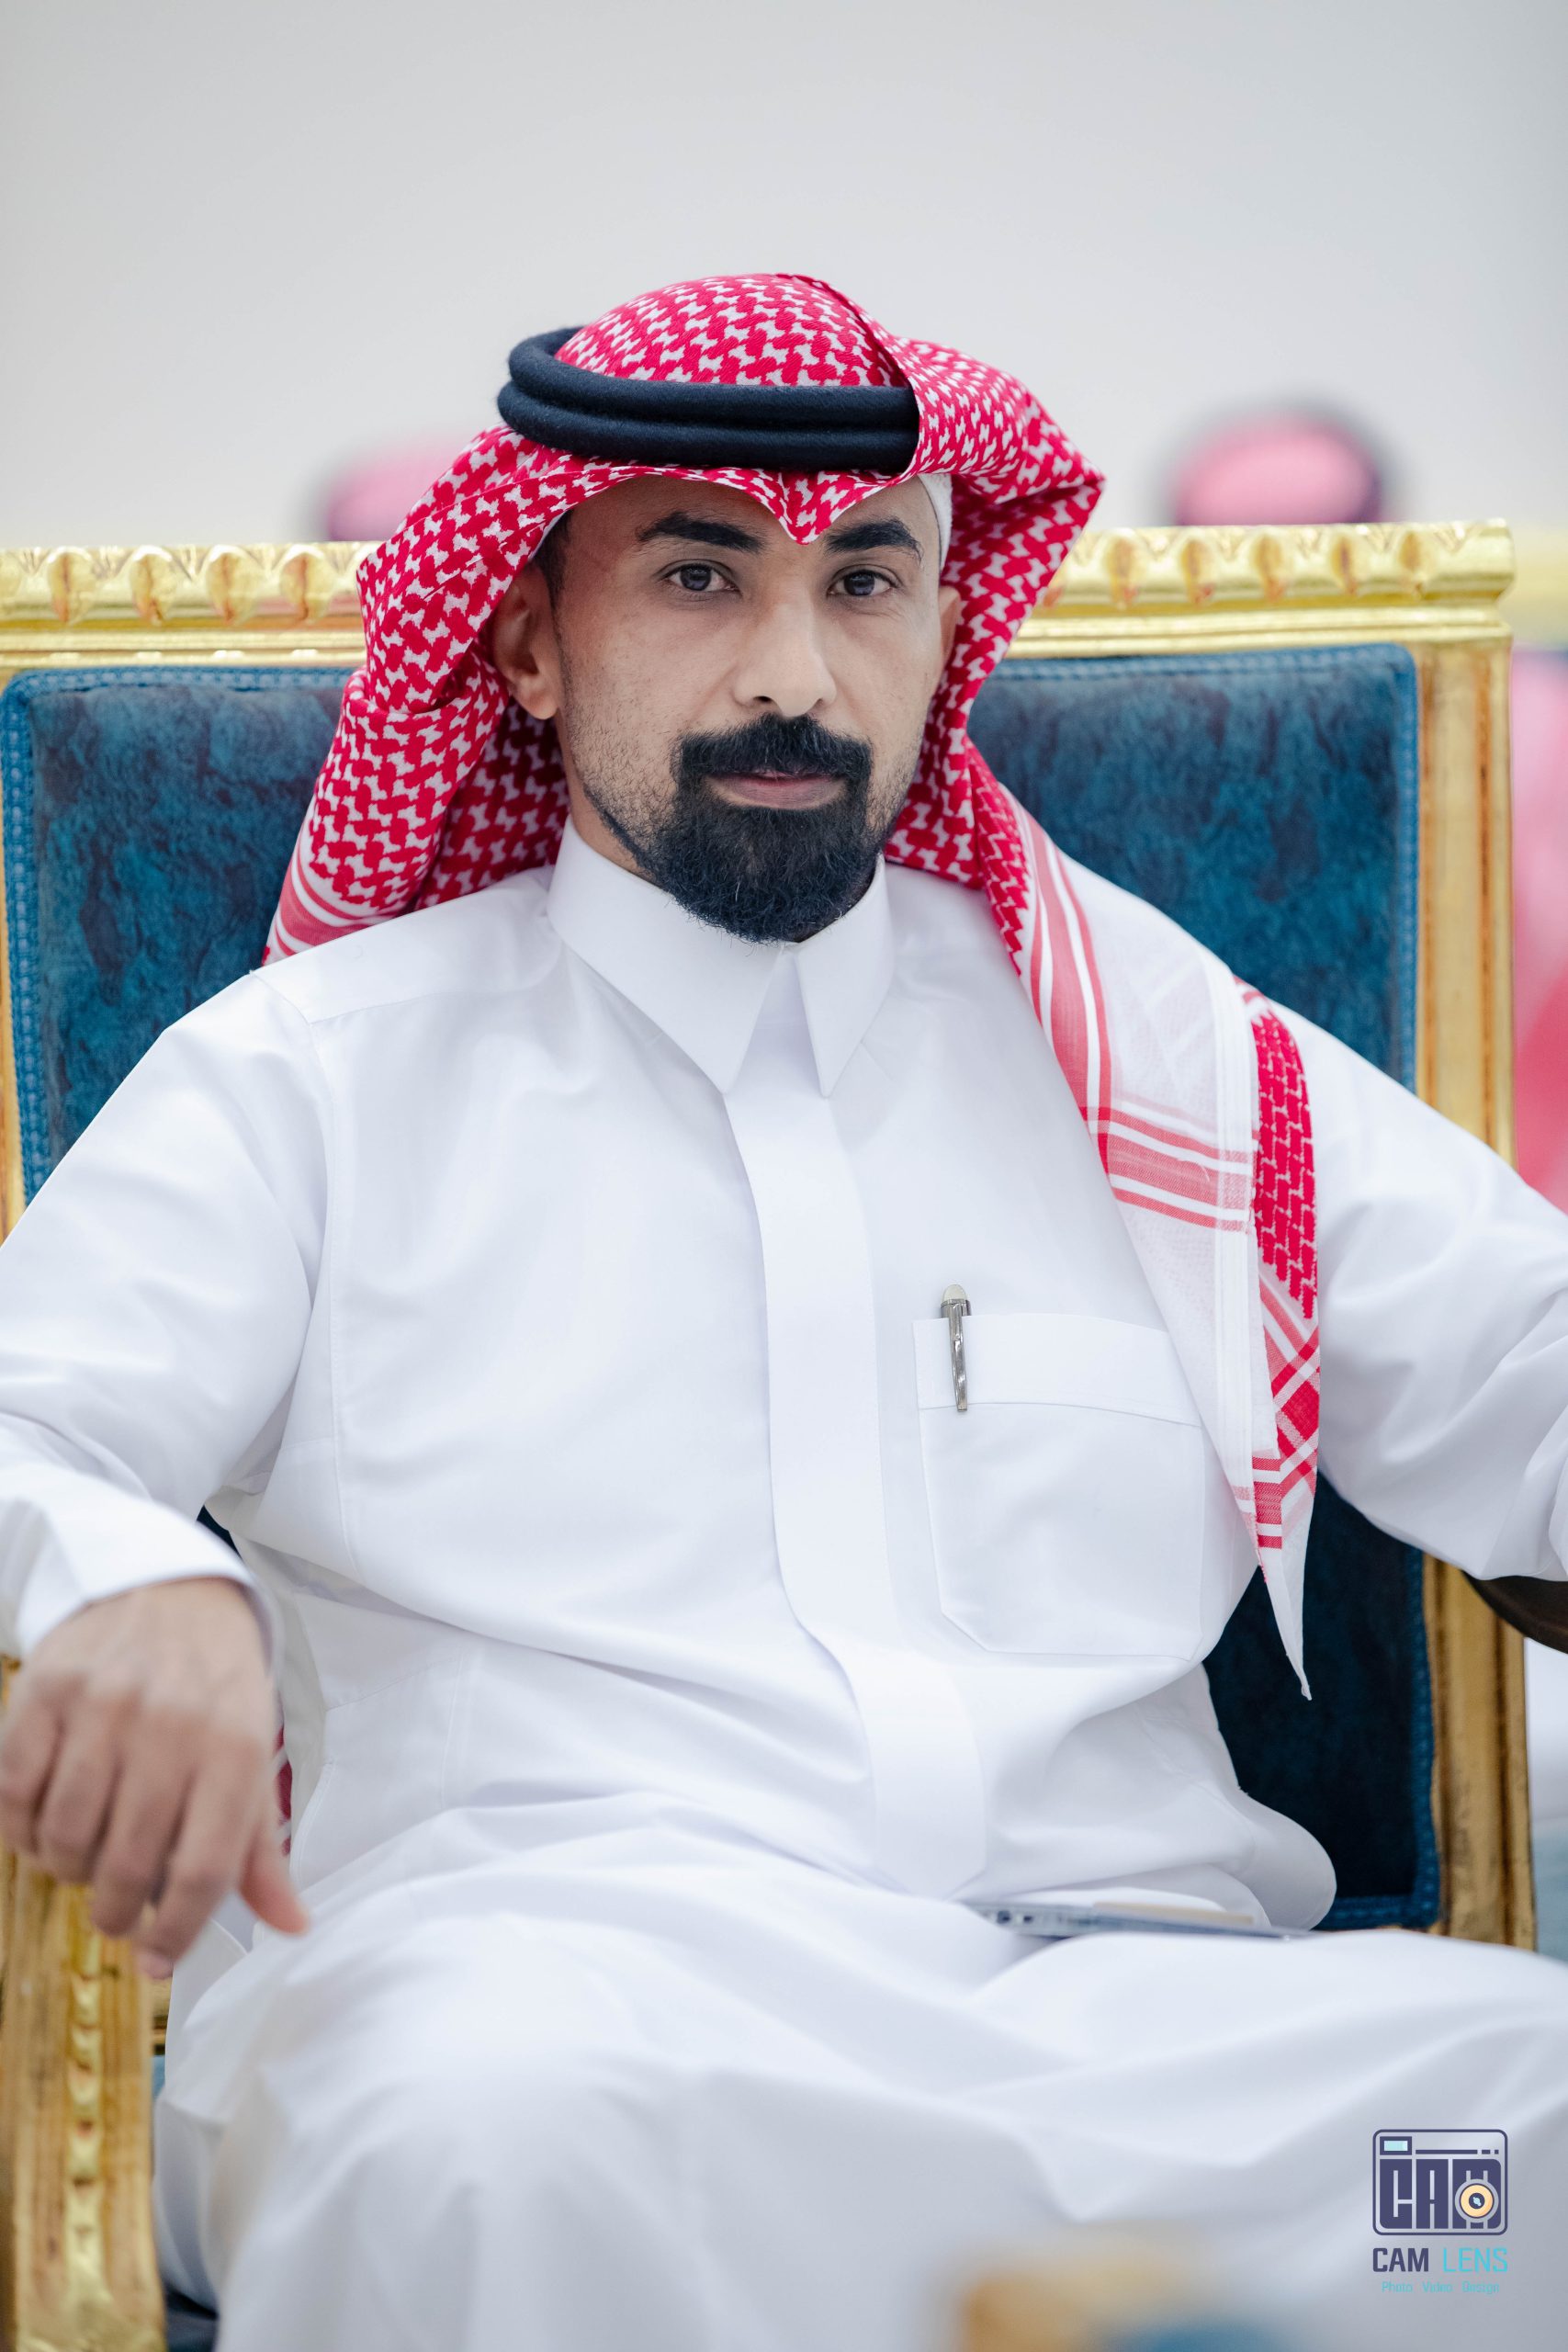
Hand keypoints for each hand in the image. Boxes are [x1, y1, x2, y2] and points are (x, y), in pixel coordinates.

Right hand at [0, 1576, 308, 1975]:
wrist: (164, 1586)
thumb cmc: (215, 1686)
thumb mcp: (253, 1752)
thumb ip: (261, 1847)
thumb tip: (290, 1927)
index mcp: (237, 1748)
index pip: (205, 1869)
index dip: (177, 1932)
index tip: (158, 1959)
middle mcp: (172, 1726)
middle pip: (130, 1863)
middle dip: (117, 1911)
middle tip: (116, 1913)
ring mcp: (103, 1707)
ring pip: (67, 1837)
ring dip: (69, 1871)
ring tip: (86, 1862)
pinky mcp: (45, 1692)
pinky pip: (15, 1795)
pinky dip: (24, 1831)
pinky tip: (46, 1826)